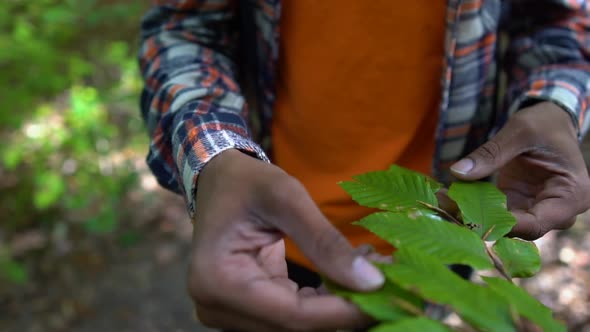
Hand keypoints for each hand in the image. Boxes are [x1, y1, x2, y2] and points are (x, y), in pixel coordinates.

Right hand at [188, 149, 383, 331]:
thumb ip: (325, 241)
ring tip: (372, 277)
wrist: (219, 181)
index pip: (292, 315)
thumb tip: (372, 281)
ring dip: (336, 308)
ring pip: (296, 326)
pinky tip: (347, 280)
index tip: (386, 295)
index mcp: (218, 280)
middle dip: (344, 310)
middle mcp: (216, 306)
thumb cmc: (248, 181)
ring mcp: (227, 312)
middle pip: (294, 328)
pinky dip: (322, 303)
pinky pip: (291, 316)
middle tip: (389, 283)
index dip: (342, 311)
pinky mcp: (244, 309)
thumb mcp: (286, 198)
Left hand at [451, 102, 589, 239]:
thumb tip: (458, 172)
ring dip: (476, 217)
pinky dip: (476, 208)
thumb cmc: (544, 124)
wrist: (550, 121)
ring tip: (444, 202)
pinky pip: (498, 214)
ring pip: (507, 226)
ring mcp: (539, 209)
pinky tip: (450, 199)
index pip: (538, 223)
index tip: (471, 217)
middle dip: (485, 222)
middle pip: (522, 230)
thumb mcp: (519, 132)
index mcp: (572, 194)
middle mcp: (560, 210)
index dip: (505, 225)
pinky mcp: (520, 204)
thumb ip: (491, 154)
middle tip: (449, 209)